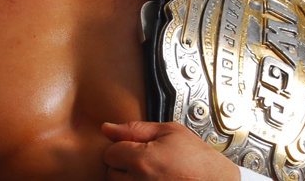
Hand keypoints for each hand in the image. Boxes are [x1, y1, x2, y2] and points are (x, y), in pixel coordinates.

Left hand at [102, 121, 239, 180]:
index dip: (122, 147)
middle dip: (123, 165)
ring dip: (129, 179)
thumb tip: (107, 128)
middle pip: (111, 172)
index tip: (136, 148)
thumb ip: (134, 128)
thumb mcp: (169, 132)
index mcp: (141, 160)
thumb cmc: (197, 159)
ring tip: (151, 174)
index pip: (109, 153)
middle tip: (147, 162)